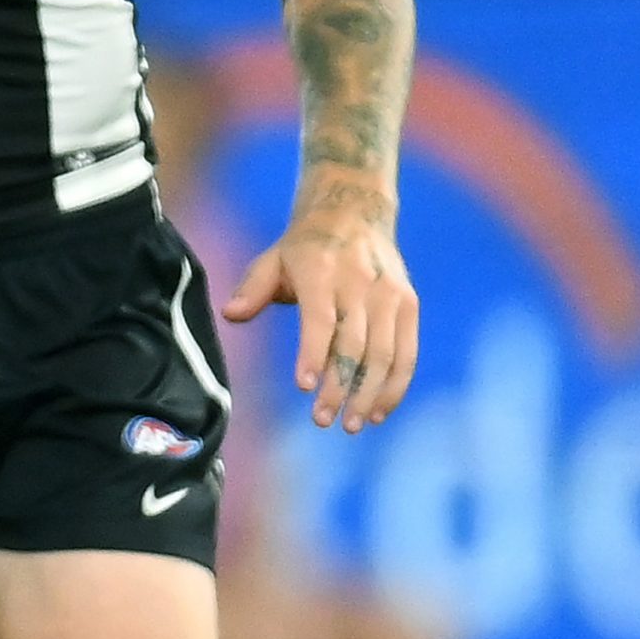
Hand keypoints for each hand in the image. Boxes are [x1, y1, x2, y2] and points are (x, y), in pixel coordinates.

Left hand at [224, 178, 417, 431]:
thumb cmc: (303, 248)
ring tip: (350, 424)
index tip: (304, 387)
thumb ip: (252, 289)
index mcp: (320, 270)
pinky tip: (378, 411)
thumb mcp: (272, 259)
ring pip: (384, 354)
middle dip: (339, 386)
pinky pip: (407, 354)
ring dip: (369, 394)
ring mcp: (389, 295)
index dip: (313, 354)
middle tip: (323, 420)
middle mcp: (359, 282)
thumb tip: (230, 315)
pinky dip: (395, 386)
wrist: (354, 215)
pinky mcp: (409, 305)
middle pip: (354, 344)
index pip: (320, 319)